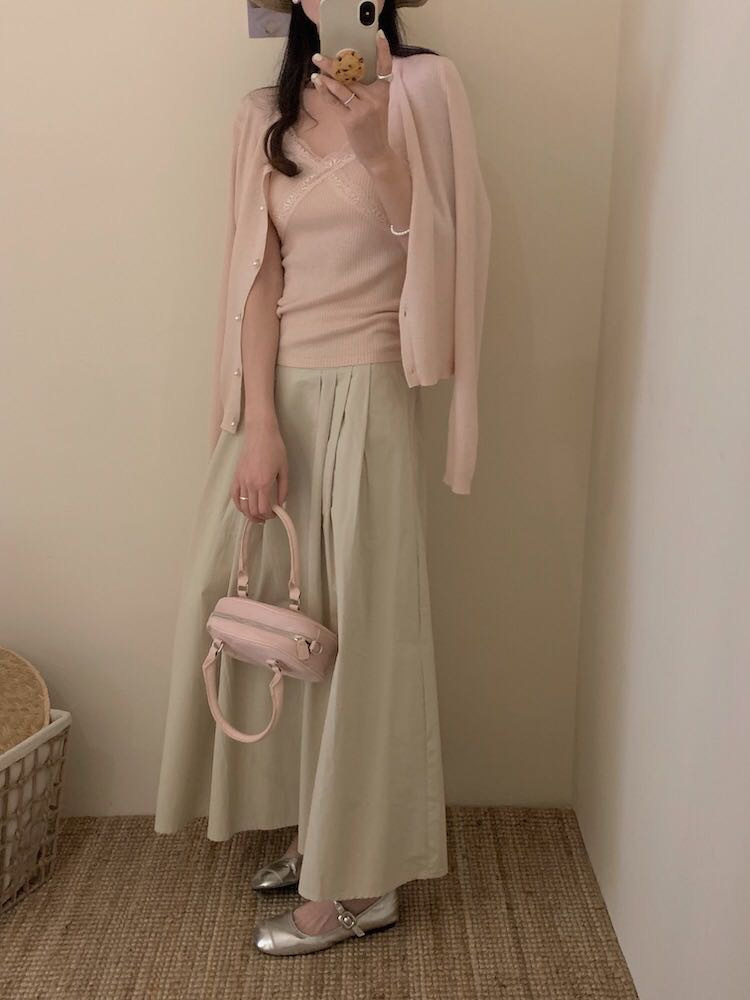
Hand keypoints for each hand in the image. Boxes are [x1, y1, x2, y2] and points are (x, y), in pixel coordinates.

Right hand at [231, 420, 288, 522]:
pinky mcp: (236, 476)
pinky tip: (244, 507)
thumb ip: (283, 489)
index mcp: (264, 483)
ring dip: (249, 514)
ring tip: (256, 516)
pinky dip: (238, 505)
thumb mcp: (284, 470)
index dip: (269, 515)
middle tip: (267, 516)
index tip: (274, 514)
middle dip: (260, 517)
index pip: (263, 509)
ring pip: (242, 505)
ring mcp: (241, 480)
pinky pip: (234, 496)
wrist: (260, 433)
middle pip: (252, 510)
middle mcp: (250, 484)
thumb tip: (281, 503)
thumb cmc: (274, 448)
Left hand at [310, 30, 393, 169]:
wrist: (377, 153)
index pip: (385, 68)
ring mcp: (363, 110)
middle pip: (353, 76)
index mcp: (383, 93)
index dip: (383, 51)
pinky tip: (317, 83)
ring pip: (341, 87)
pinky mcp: (351, 121)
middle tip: (318, 56)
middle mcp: (374, 99)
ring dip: (326, 77)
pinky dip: (324, 92)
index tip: (378, 35)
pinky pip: (334, 102)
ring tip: (316, 69)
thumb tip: (345, 72)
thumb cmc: (374, 128)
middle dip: (334, 65)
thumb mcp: (377, 106)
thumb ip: (366, 90)